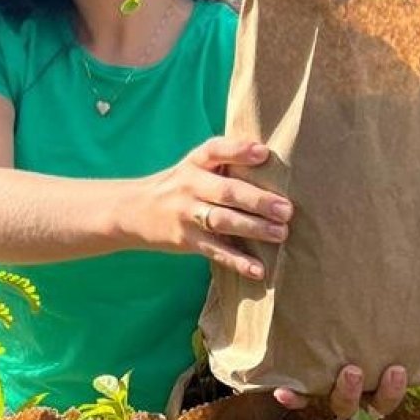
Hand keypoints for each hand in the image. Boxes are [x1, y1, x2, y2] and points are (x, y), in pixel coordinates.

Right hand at [132, 137, 291, 280]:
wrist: (132, 211)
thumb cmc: (178, 186)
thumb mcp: (193, 166)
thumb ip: (224, 162)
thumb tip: (271, 159)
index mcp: (194, 163)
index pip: (215, 150)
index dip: (239, 151)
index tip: (264, 154)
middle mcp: (189, 185)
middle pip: (226, 191)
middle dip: (258, 201)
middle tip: (286, 209)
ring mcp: (186, 214)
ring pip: (222, 221)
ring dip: (253, 229)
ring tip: (280, 233)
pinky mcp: (186, 240)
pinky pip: (215, 251)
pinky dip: (237, 261)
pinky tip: (258, 269)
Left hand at [273, 336, 419, 418]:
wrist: (324, 311)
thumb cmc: (364, 329)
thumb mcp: (392, 330)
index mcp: (372, 382)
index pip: (386, 397)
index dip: (394, 391)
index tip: (400, 370)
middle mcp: (353, 389)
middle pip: (367, 405)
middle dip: (382, 392)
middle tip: (390, 369)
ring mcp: (328, 385)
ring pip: (339, 403)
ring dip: (345, 393)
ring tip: (350, 371)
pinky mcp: (302, 380)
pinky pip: (297, 394)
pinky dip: (292, 396)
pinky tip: (283, 391)